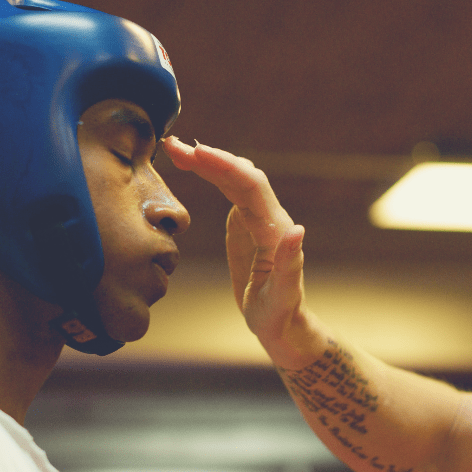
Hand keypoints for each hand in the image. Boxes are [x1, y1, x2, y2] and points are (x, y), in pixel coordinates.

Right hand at [162, 137, 306, 346]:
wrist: (282, 325)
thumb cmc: (280, 316)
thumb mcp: (282, 298)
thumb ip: (290, 265)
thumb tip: (297, 229)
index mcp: (275, 230)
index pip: (250, 186)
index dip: (224, 166)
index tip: (197, 153)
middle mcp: (268, 217)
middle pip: (240, 175)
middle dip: (209, 157)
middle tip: (174, 146)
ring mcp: (256, 218)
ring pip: (233, 178)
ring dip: (207, 161)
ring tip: (175, 150)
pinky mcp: (245, 223)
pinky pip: (228, 189)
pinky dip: (209, 174)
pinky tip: (192, 165)